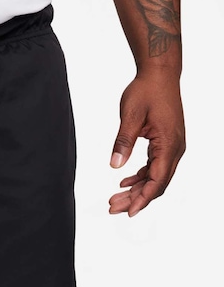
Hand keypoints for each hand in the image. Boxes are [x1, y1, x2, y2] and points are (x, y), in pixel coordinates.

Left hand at [108, 70, 184, 216]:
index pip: (157, 180)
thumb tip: (114, 165)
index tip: (129, 212)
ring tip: (114, 199)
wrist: (159, 74)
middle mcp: (175, 148)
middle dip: (135, 198)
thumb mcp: (131, 116)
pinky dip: (139, 177)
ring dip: (136, 189)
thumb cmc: (146, 91)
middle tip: (112, 208)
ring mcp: (172, 146)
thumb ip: (123, 142)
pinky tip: (123, 183)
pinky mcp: (165, 143)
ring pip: (155, 176)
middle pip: (156, 183)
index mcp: (169, 144)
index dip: (143, 198)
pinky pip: (154, 167)